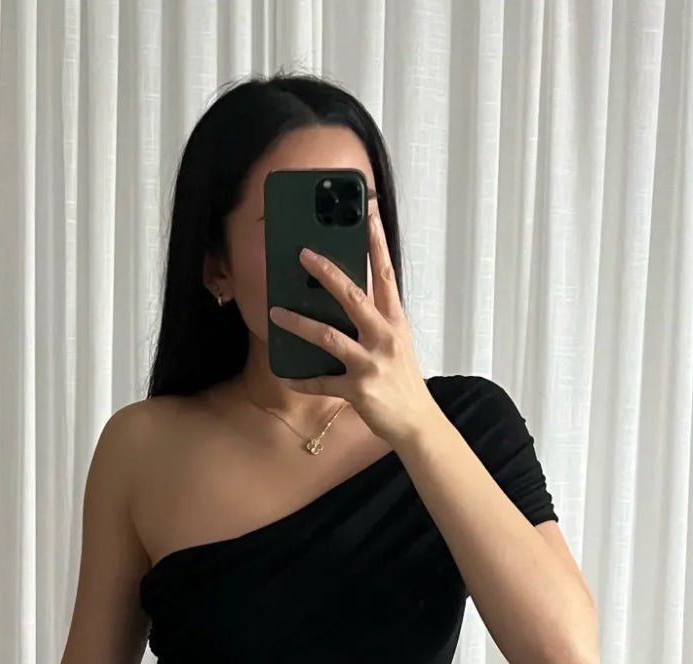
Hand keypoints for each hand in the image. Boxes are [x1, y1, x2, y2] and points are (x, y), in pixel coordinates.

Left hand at [267, 211, 437, 449]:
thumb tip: (346, 296)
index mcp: (395, 321)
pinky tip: (286, 376)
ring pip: (329, 336)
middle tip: (303, 254)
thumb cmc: (403, 379)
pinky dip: (302, 380)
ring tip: (276, 312)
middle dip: (327, 273)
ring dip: (299, 324)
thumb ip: (376, 319)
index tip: (368, 213)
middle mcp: (384, 337)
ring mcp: (371, 363)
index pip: (385, 274)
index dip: (376, 242)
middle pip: (353, 297)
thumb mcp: (396, 342)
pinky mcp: (358, 390)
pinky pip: (321, 382)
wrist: (417, 421)